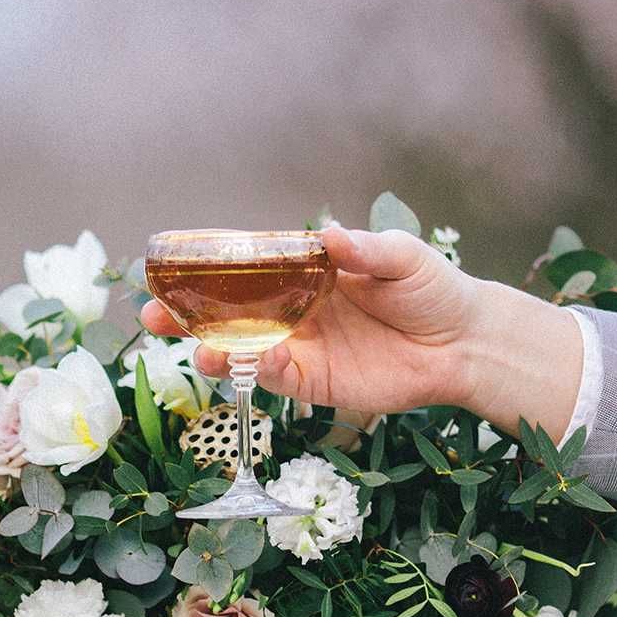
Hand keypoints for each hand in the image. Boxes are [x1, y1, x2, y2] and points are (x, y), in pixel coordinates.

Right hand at [141, 226, 581, 433]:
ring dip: (211, 348)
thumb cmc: (432, 290)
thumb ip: (365, 249)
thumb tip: (330, 234)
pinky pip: (275, 378)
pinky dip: (256, 371)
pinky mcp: (314, 382)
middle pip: (229, 312)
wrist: (463, 344)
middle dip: (187, 315)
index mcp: (304, 271)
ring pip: (241, 349)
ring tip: (193, 346)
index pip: (247, 267)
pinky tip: (247, 361)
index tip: (171, 266)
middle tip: (152, 313)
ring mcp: (300, 347)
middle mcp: (293, 309)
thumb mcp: (402, 257)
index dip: (208, 268)